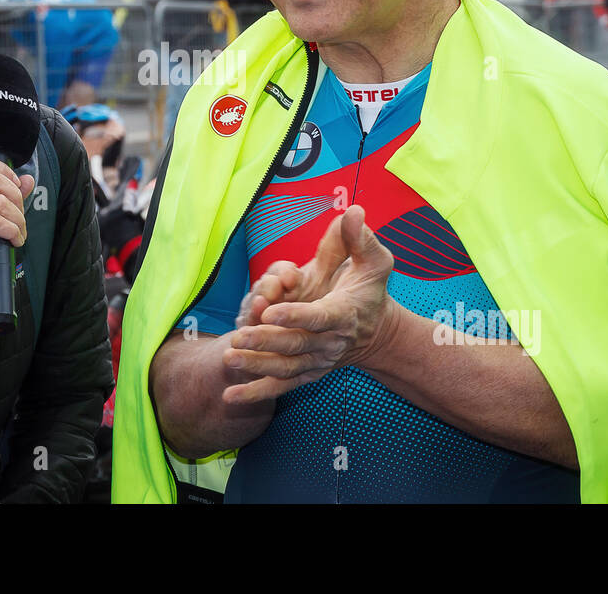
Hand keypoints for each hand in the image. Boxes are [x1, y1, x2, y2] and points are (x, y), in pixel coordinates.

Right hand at [0, 154, 34, 285]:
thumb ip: (8, 193)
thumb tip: (28, 179)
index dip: (4, 171)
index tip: (15, 187)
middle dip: (16, 197)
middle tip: (20, 216)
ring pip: (0, 202)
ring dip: (18, 219)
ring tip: (19, 231)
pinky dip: (12, 231)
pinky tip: (13, 240)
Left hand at [222, 205, 395, 403]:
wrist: (377, 333)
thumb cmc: (370, 291)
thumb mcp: (374, 262)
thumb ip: (360, 239)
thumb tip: (354, 212)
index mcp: (344, 314)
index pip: (319, 317)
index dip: (295, 315)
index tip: (270, 310)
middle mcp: (329, 342)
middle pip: (295, 345)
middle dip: (266, 341)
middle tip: (240, 335)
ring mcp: (317, 361)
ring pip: (284, 368)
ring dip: (256, 366)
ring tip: (230, 358)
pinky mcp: (306, 374)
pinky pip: (280, 387)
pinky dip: (256, 394)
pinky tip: (230, 396)